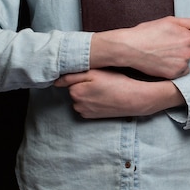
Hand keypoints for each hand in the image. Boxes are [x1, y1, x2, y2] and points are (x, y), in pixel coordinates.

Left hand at [54, 69, 185, 118]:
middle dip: (83, 85)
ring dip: (87, 93)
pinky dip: (91, 101)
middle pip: (74, 89)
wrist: (134, 99)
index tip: (92, 75)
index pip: (69, 79)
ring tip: (103, 89)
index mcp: (75, 91)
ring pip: (80, 97)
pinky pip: (86, 106)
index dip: (80, 75)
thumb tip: (55, 82)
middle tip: (100, 81)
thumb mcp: (95, 73)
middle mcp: (77, 104)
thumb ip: (72, 76)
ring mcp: (84, 112)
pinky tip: (103, 98)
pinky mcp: (91, 117)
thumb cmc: (117, 83)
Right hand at [91, 16, 189, 78]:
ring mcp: (181, 64)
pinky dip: (173, 68)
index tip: (166, 38)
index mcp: (188, 37)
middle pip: (188, 51)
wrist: (130, 47)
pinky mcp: (174, 74)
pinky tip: (162, 63)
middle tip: (162, 47)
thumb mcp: (169, 20)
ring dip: (176, 59)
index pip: (189, 39)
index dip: (177, 38)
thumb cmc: (147, 32)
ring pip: (184, 61)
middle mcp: (188, 52)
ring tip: (161, 55)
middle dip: (178, 49)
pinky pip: (180, 72)